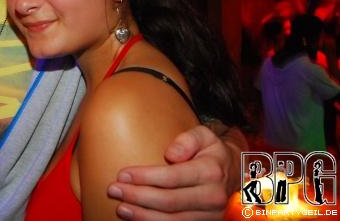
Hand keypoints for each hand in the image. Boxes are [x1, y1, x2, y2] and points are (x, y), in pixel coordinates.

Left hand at [107, 124, 242, 219]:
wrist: (236, 176)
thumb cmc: (211, 152)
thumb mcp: (204, 136)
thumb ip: (187, 139)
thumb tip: (171, 154)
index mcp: (210, 172)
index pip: (172, 177)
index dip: (144, 177)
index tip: (122, 174)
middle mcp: (212, 197)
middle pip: (169, 201)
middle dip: (137, 196)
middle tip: (113, 190)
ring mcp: (211, 216)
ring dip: (143, 216)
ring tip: (120, 208)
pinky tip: (137, 219)